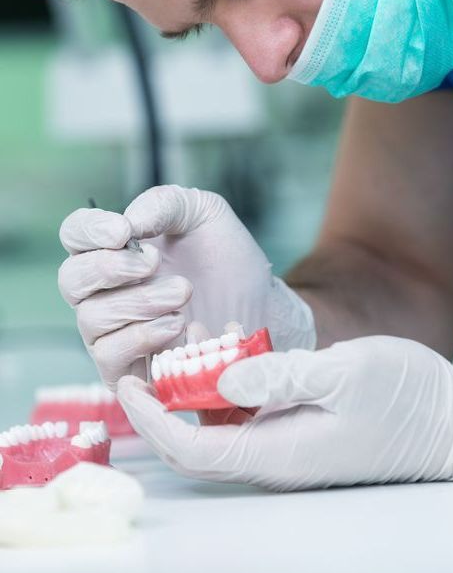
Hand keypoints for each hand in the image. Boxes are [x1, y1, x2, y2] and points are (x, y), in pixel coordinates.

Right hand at [58, 186, 314, 388]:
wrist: (260, 304)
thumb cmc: (227, 259)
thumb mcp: (202, 213)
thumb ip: (164, 204)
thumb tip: (128, 220)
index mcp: (115, 248)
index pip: (75, 234)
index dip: (89, 230)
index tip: (123, 232)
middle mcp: (104, 290)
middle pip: (71, 279)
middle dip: (111, 268)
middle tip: (155, 262)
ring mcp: (113, 331)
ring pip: (91, 318)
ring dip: (138, 302)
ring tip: (182, 293)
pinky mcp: (128, 369)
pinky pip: (109, 357)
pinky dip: (141, 337)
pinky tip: (177, 325)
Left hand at [117, 336, 452, 490]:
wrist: (447, 420)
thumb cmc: (403, 397)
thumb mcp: (344, 374)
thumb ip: (281, 376)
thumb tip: (224, 377)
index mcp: (280, 453)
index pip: (194, 450)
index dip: (153, 421)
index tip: (128, 385)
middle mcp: (276, 456)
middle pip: (198, 446)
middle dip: (161, 412)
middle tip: (140, 368)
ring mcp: (287, 444)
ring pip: (220, 430)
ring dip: (191, 398)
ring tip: (174, 354)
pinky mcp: (298, 429)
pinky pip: (246, 417)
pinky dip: (223, 391)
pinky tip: (222, 357)